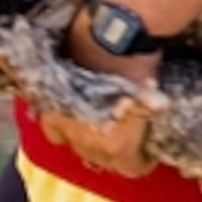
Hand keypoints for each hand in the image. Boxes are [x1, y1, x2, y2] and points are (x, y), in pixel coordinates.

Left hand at [49, 13, 158, 176]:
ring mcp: (91, 140)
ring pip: (104, 161)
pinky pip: (132, 166)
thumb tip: (76, 65)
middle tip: (111, 130)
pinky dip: (140, 162)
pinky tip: (149, 155)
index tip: (82, 122)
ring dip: (115, 152)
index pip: (53, 131)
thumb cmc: (94, 34)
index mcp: (52, 105)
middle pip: (80, 149)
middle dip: (93, 142)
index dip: (70, 128)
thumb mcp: (71, 55)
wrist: (116, 37)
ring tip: (132, 141)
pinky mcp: (119, 145)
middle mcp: (66, 127)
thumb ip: (71, 73)